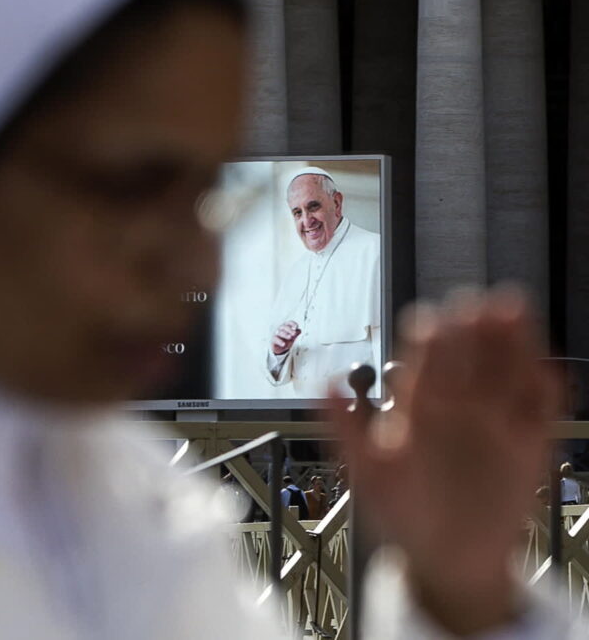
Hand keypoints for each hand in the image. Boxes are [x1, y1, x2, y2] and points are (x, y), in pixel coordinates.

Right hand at [271, 321, 299, 355]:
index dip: (292, 324)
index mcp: (286, 326)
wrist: (280, 348)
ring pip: (280, 332)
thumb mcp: (293, 337)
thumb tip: (299, 330)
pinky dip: (280, 341)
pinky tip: (283, 344)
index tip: (296, 327)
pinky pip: (276, 339)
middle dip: (290, 330)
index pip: (289, 323)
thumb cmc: (286, 340)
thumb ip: (296, 333)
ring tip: (290, 337)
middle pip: (284, 327)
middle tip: (294, 334)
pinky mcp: (273, 339)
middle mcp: (280, 329)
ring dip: (285, 335)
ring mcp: (276, 334)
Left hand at [331, 288, 560, 635]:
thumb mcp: (366, 472)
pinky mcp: (527, 443)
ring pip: (505, 370)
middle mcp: (457, 404)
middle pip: (467, 355)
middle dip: (471, 329)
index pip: (423, 360)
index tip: (430, 321)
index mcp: (416, 404)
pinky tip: (543, 368)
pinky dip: (543, 387)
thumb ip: (344, 428)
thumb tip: (320, 381)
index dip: (428, 338)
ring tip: (513, 311)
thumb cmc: (400, 512)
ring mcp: (494, 420)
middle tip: (475, 305)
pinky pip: (537, 409)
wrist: (446, 558)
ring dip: (511, 342)